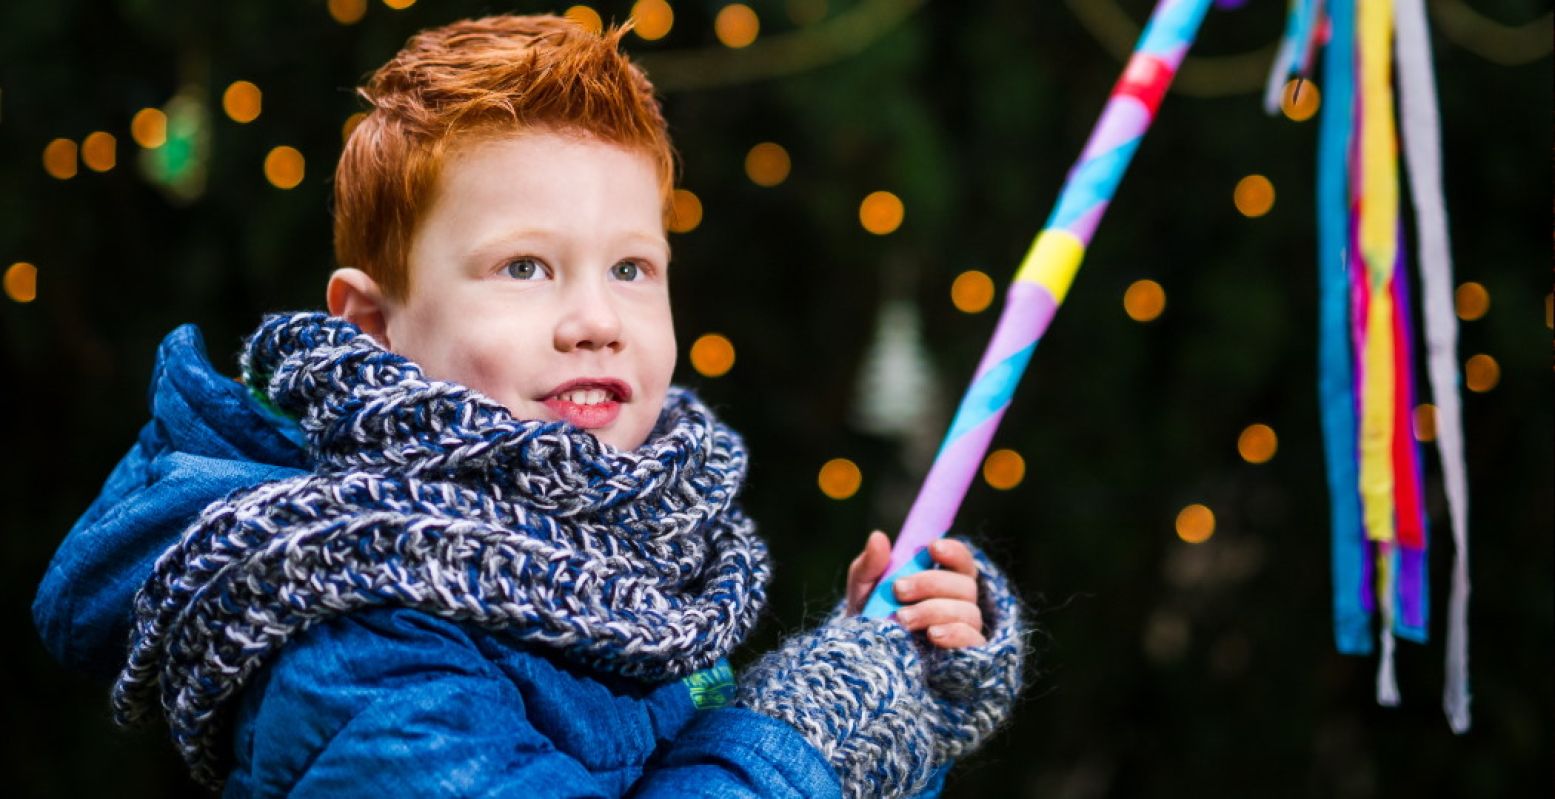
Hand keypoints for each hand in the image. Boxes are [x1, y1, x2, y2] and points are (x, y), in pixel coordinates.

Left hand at [845, 531, 986, 648]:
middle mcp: (958, 602)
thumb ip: (870, 564)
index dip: (954, 551)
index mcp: (941, 578)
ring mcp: (963, 628)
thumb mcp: (864, 589)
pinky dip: (955, 634)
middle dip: (931, 583)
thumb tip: (878, 537)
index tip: (932, 548)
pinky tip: (932, 635)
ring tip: (902, 619)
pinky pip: (973, 640)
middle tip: (898, 589)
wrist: (866, 659)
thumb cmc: (870, 617)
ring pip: (968, 611)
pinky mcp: (965, 655)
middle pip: (965, 584)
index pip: (961, 560)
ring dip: (934, 610)